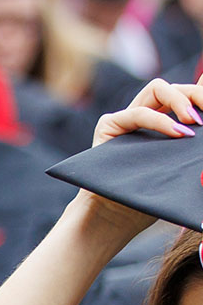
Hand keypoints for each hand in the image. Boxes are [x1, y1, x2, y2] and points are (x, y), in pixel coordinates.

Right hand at [77, 77, 202, 235]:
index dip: (201, 91)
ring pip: (158, 88)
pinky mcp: (110, 126)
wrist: (117, 217)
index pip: (187, 95)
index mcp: (166, 123)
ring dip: (181, 99)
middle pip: (176, 87)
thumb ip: (196, 148)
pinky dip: (160, 120)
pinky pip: (138, 113)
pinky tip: (178, 133)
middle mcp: (148, 116)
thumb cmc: (152, 199)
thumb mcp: (185, 169)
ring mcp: (127, 119)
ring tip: (194, 122)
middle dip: (197, 94)